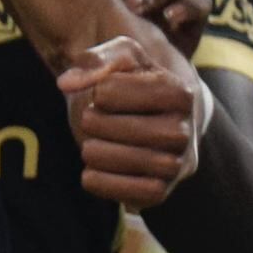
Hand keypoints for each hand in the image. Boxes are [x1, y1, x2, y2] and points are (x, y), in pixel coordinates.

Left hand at [63, 35, 201, 209]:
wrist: (141, 116)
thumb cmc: (127, 83)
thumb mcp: (116, 57)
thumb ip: (95, 59)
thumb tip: (66, 83)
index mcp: (180, 92)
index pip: (145, 92)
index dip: (109, 91)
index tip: (98, 93)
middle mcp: (186, 130)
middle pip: (151, 132)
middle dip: (103, 125)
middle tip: (87, 120)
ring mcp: (178, 162)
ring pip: (150, 165)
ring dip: (104, 155)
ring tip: (88, 147)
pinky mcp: (162, 188)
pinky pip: (146, 195)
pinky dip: (111, 186)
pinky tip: (88, 173)